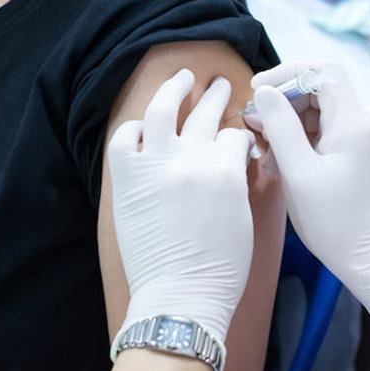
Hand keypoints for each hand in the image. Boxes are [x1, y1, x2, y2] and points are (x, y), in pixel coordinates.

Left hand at [108, 69, 255, 347]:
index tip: (239, 139)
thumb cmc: (221, 265)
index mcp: (225, 168)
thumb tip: (234, 157)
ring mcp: (156, 164)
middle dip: (216, 96)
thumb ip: (237, 177)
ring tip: (184, 76)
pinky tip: (142, 124)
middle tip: (219, 85)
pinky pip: (125, 138)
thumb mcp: (244, 215)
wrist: (181, 294)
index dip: (240, 135)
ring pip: (163, 109)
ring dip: (175, 88)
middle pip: (206, 113)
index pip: (235, 135)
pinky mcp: (128, 178)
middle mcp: (191, 157)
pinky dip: (133, 127)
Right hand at [248, 62, 369, 335]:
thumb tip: (265, 92)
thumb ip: (280, 127)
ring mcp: (357, 138)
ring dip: (286, 119)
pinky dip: (296, 137)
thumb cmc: (332, 220)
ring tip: (260, 143)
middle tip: (253, 119)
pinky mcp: (351, 152)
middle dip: (283, 98)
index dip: (289, 72)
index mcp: (353, 122)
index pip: (323, 70)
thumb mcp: (298, 172)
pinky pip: (320, 130)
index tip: (259, 89)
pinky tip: (276, 158)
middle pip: (318, 87)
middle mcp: (361, 122)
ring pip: (316, 109)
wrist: (367, 256)